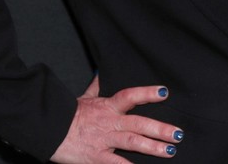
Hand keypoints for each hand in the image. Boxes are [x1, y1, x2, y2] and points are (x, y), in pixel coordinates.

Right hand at [49, 76, 183, 162]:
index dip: (147, 93)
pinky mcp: (97, 157)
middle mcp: (109, 122)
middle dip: (160, 129)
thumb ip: (96, 87)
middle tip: (178, 134)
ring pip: (132, 142)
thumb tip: (102, 72)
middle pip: (138, 123)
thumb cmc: (68, 115)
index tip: (165, 91)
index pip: (130, 96)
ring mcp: (104, 140)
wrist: (49, 130)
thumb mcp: (83, 98)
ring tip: (169, 150)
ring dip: (153, 147)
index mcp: (107, 107)